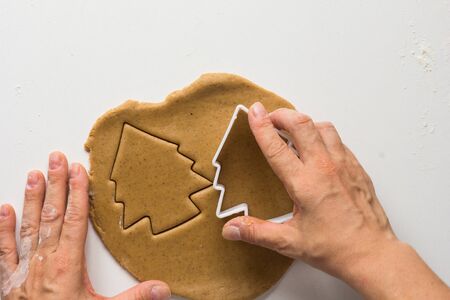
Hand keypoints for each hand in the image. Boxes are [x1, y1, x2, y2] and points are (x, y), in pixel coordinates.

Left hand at [0, 152, 170, 299]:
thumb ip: (134, 298)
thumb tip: (163, 288)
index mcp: (68, 265)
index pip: (75, 220)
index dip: (78, 194)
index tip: (79, 171)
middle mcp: (44, 261)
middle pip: (52, 215)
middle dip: (56, 185)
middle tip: (56, 159)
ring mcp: (24, 269)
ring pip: (28, 227)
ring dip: (32, 199)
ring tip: (33, 175)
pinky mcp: (10, 280)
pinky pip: (5, 250)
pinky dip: (3, 229)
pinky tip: (3, 210)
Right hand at [222, 102, 449, 298]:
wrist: (372, 253)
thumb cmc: (335, 248)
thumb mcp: (290, 242)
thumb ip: (257, 232)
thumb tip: (231, 229)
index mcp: (305, 184)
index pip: (277, 147)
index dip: (262, 126)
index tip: (254, 111)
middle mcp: (324, 168)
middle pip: (301, 124)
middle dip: (282, 115)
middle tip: (270, 118)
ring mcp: (343, 164)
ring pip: (322, 127)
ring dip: (304, 123)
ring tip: (292, 130)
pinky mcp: (356, 167)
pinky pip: (337, 140)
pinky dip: (322, 135)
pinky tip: (317, 146)